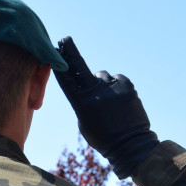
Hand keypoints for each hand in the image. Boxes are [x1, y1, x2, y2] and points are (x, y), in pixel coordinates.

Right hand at [54, 37, 158, 177]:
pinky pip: (118, 79)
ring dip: (103, 84)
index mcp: (80, 103)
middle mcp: (95, 92)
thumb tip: (88, 86)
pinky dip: (117, 86)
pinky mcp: (127, 86)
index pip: (66, 79)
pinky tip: (119, 100)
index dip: (60, 64)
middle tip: (65, 40)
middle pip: (80, 66)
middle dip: (71, 51)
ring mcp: (112, 87)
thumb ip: (83, 101)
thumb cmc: (102, 137)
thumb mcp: (84, 121)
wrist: (130, 145)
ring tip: (109, 101)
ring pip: (103, 76)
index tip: (55, 50)